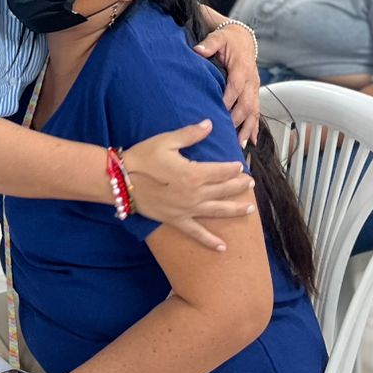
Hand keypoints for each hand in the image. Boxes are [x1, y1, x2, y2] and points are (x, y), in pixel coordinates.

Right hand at [122, 122, 254, 252]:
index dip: (233, 168)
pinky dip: (210, 241)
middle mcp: (195, 194)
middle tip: (250, 184)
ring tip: (250, 210)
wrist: (121, 180)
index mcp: (194, 173)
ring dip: (235, 210)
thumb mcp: (166, 141)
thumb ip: (190, 134)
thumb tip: (209, 124)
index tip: (240, 166)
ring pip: (217, 211)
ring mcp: (187, 210)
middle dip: (239, 186)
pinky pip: (197, 233)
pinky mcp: (177, 220)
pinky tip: (222, 247)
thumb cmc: (143, 158)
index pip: (221, 171)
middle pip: (223, 190)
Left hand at [194, 24, 259, 144]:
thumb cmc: (229, 39)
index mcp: (241, 68)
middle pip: (247, 103)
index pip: (236, 87)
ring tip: (240, 144)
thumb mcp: (218, 38)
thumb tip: (198, 50)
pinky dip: (254, 127)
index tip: (219, 112)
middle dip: (238, 120)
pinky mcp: (254, 93)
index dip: (229, 100)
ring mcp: (254, 88)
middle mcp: (251, 80)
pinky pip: (257, 112)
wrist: (243, 38)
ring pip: (254, 111)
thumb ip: (209, 44)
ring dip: (248, 128)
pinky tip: (251, 141)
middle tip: (227, 134)